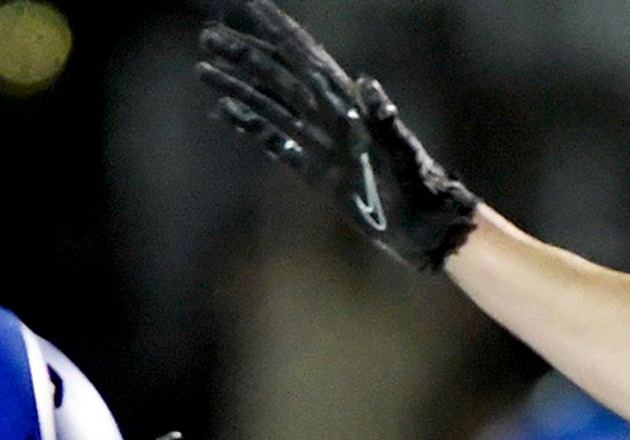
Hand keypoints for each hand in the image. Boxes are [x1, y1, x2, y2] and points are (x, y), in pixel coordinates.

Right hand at [198, 0, 478, 274]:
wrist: (425, 228)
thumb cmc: (422, 190)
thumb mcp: (406, 153)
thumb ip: (387, 121)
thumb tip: (366, 85)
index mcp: (348, 105)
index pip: (305, 57)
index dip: (277, 30)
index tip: (250, 5)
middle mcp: (328, 116)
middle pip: (277, 75)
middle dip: (244, 53)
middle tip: (208, 35)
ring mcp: (318, 142)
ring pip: (269, 103)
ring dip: (238, 85)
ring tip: (204, 68)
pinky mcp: (313, 170)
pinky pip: (274, 140)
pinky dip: (249, 125)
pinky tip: (224, 111)